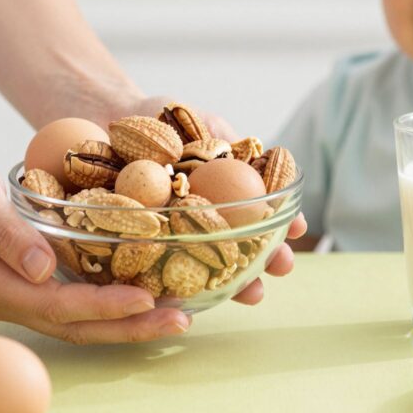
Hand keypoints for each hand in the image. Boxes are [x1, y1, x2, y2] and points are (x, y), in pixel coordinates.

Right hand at [0, 139, 188, 343]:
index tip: (147, 299)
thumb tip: (45, 269)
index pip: (58, 306)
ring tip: (168, 314)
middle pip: (72, 327)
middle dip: (128, 327)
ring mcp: (4, 292)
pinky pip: (62, 302)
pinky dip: (99, 304)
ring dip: (119, 321)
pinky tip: (132, 293)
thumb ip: (7, 233)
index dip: (106, 305)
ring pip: (70, 321)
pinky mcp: (12, 278)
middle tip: (180, 320)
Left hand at [109, 95, 306, 304]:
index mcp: (224, 192)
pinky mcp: (141, 243)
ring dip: (234, 281)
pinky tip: (194, 294)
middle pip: (239, 245)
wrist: (114, 117)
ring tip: (254, 294)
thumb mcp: (205, 125)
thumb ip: (228, 142)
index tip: (298, 228)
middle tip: (282, 267)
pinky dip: (178, 282)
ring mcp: (174, 233)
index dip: (280, 222)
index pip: (258, 214)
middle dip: (263, 260)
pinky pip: (162, 264)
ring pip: (207, 263)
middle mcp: (202, 217)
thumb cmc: (165, 118)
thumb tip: (264, 154)